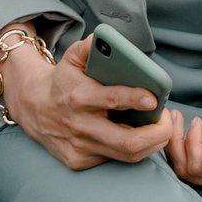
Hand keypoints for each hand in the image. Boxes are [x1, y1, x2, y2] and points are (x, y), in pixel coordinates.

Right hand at [0, 32, 176, 170]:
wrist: (33, 107)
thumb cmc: (63, 80)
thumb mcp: (71, 58)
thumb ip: (87, 48)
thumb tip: (99, 40)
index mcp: (79, 96)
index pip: (111, 100)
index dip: (135, 100)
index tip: (154, 100)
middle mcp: (79, 125)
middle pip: (128, 141)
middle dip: (157, 133)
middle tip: (168, 120)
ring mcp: (79, 147)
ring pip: (127, 155)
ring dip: (152, 144)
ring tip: (161, 128)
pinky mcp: (79, 161)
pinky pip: (115, 159)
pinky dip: (133, 149)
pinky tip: (140, 136)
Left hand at [166, 89, 201, 193]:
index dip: (192, 144)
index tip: (196, 120)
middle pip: (191, 172)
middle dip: (178, 144)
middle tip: (177, 116)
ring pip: (186, 171)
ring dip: (176, 147)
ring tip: (176, 121)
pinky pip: (190, 168)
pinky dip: (180, 151)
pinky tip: (178, 134)